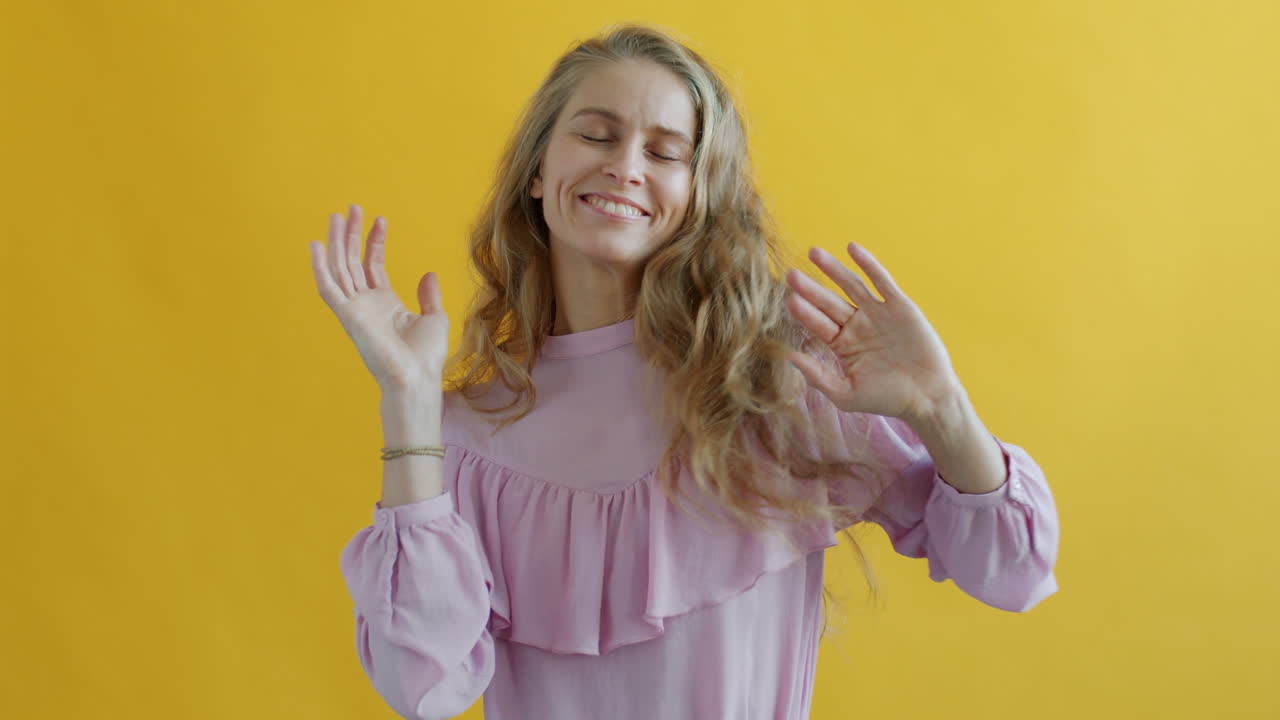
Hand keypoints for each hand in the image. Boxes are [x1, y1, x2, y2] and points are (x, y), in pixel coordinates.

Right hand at [309, 204, 448, 391]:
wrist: (416, 377)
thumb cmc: (425, 356)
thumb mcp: (434, 318)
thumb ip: (428, 296)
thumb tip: (428, 275)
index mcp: (385, 304)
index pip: (373, 265)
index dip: (374, 242)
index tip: (379, 220)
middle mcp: (366, 304)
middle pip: (353, 261)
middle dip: (352, 235)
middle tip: (353, 208)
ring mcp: (355, 309)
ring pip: (340, 268)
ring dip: (337, 242)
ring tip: (337, 216)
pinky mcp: (347, 316)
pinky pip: (328, 288)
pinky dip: (320, 267)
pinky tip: (316, 245)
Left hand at [784, 242, 961, 423]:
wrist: (928, 397)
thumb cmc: (887, 399)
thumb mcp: (846, 394)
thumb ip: (818, 376)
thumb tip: (789, 357)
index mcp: (842, 345)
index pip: (818, 324)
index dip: (804, 312)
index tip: (788, 300)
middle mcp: (857, 326)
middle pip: (829, 302)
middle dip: (810, 288)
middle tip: (790, 275)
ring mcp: (877, 314)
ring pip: (851, 286)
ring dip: (833, 269)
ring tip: (813, 253)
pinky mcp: (899, 306)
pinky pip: (882, 281)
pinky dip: (868, 264)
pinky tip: (852, 248)